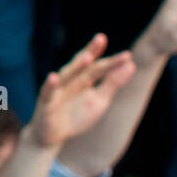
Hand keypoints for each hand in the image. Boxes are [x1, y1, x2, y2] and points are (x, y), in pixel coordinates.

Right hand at [27, 34, 135, 148]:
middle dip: (90, 52)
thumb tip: (132, 64)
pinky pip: (47, 93)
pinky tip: (53, 77)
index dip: (111, 61)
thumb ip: (113, 83)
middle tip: (101, 38)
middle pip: (82, 66)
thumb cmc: (75, 116)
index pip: (98, 67)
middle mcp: (70, 81)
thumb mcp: (99, 101)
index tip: (127, 55)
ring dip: (75, 66)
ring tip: (86, 57)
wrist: (52, 137)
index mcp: (84, 80)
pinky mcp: (45, 104)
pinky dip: (50, 85)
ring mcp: (57, 91)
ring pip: (66, 76)